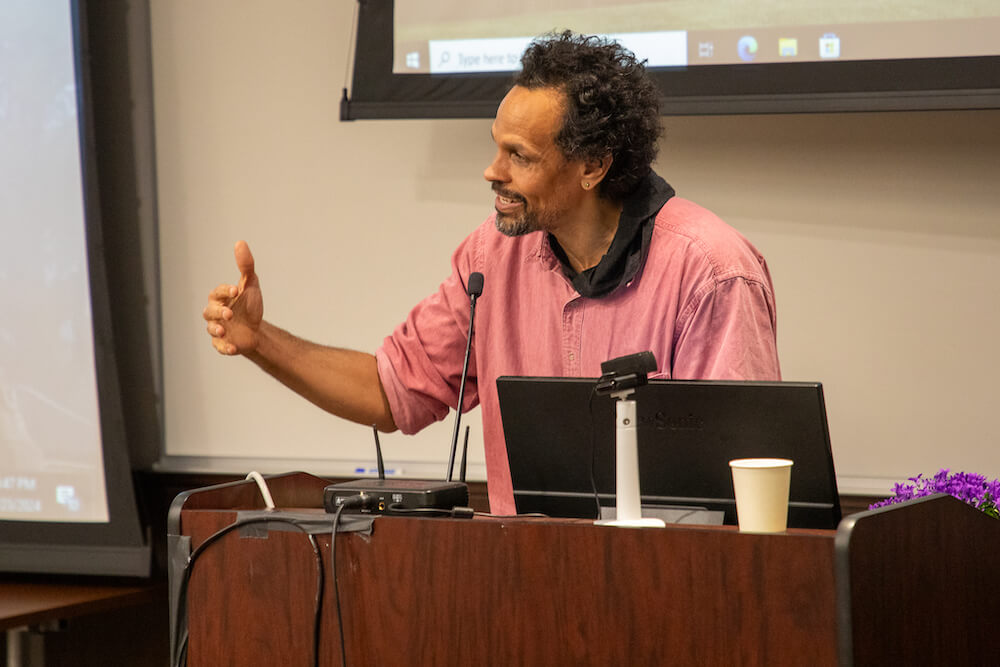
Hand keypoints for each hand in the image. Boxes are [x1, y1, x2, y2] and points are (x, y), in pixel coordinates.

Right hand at [203, 240, 263, 354]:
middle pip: (210, 311)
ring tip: (225, 330)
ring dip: (216, 329)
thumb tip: (240, 242)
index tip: (236, 290)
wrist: (256, 330)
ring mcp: (218, 329)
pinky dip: (225, 347)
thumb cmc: (250, 305)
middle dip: (218, 312)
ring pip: (211, 329)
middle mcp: (215, 313)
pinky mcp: (223, 343)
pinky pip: (220, 346)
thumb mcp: (251, 284)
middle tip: (229, 314)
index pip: (218, 292)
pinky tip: (234, 348)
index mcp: (220, 298)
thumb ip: (245, 265)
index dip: (225, 291)